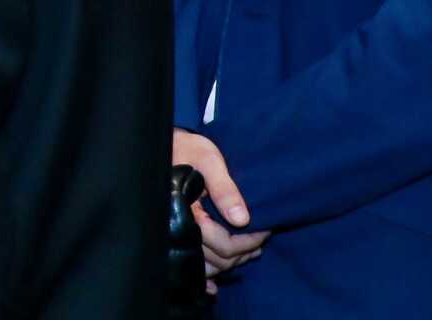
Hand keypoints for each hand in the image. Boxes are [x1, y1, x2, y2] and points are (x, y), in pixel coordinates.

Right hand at [174, 129, 269, 290]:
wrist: (166, 143)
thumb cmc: (187, 148)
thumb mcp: (209, 160)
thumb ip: (225, 188)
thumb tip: (242, 219)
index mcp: (184, 209)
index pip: (221, 243)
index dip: (248, 241)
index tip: (265, 230)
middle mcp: (176, 226)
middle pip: (216, 259)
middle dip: (243, 253)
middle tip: (261, 238)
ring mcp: (173, 233)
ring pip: (206, 266)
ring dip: (230, 263)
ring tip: (249, 251)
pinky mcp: (173, 234)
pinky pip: (189, 265)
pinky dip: (204, 279)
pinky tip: (213, 288)